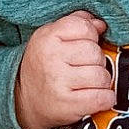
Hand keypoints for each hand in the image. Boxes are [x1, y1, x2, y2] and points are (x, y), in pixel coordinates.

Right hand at [15, 10, 115, 128]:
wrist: (24, 101)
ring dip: (101, 82)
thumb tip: (100, 24)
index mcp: (47, 37)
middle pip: (96, 53)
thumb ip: (76, 24)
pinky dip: (105, 99)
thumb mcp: (51, 38)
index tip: (83, 46)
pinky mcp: (68, 104)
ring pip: (103, 76)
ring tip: (87, 84)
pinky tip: (94, 97)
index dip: (91, 37)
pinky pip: (103, 98)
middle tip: (84, 68)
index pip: (85, 27)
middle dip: (97, 62)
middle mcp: (51, 58)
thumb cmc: (44, 66)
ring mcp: (59, 82)